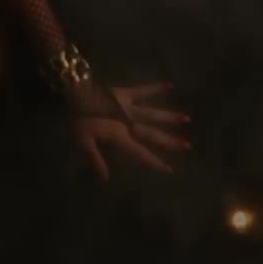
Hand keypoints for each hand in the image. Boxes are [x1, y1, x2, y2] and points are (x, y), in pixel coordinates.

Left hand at [74, 82, 190, 181]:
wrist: (75, 92)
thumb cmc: (78, 119)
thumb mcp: (83, 142)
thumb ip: (96, 159)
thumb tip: (106, 178)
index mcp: (120, 136)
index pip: (140, 153)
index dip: (155, 162)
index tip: (170, 170)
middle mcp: (129, 122)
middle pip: (153, 134)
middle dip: (170, 141)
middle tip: (187, 145)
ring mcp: (129, 106)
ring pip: (153, 114)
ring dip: (170, 117)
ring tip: (186, 118)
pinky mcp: (125, 93)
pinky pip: (143, 90)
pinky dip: (155, 87)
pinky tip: (170, 84)